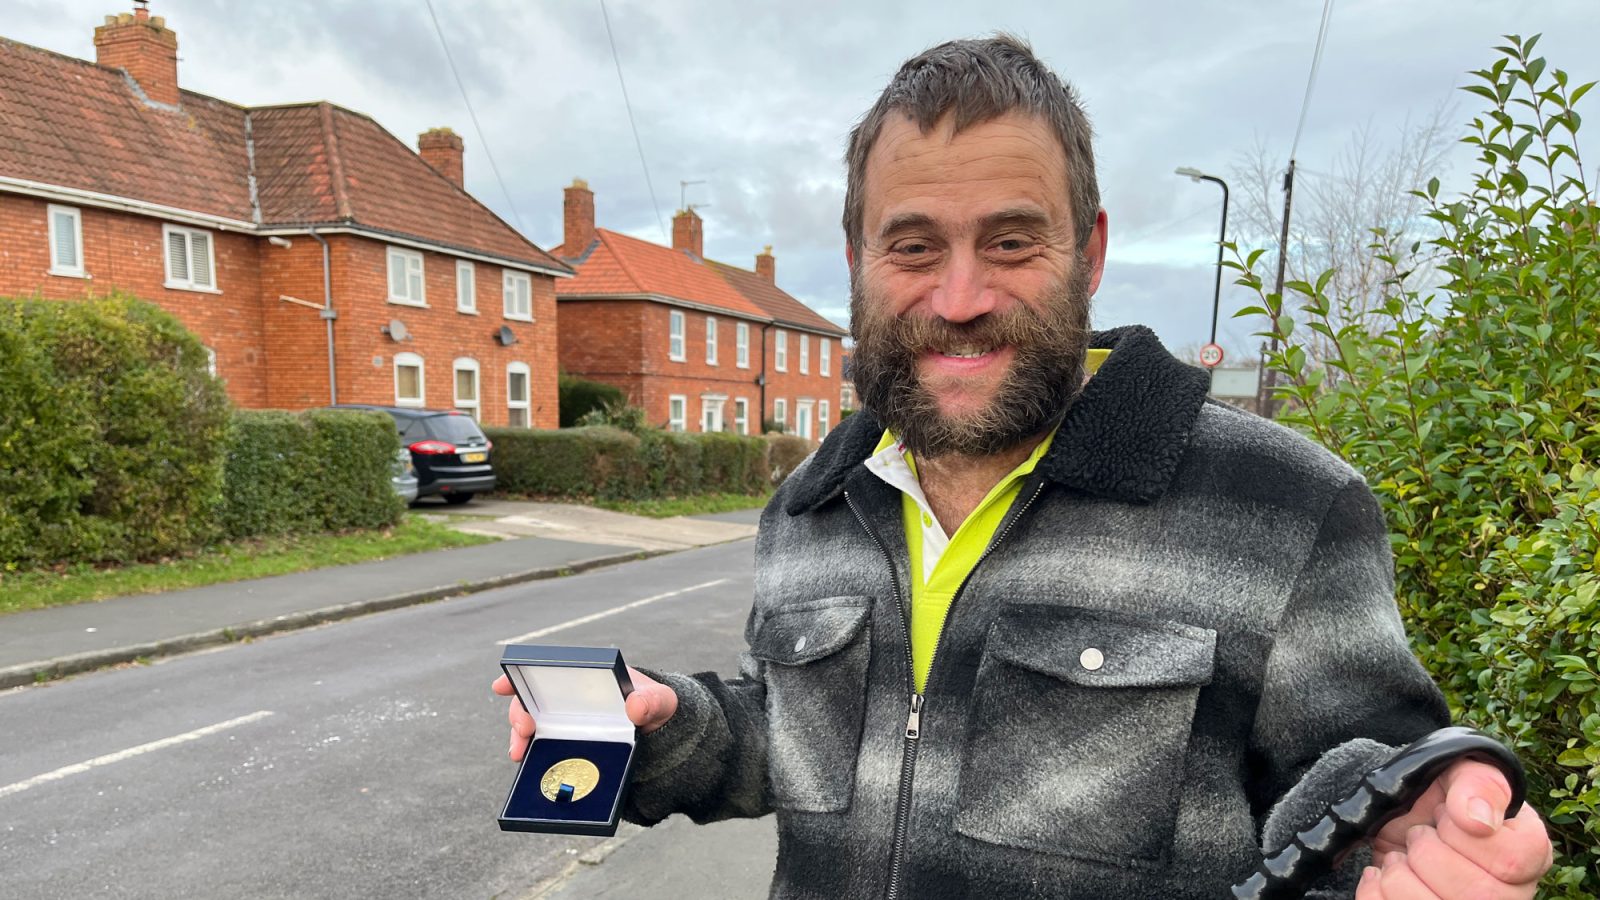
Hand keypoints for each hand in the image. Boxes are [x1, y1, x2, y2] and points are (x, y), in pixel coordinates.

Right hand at [490, 666, 678, 761]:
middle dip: (519, 713)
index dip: (522, 676)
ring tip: (518, 752)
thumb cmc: (656, 708)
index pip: (548, 672)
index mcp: (587, 679)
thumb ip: (652, 701)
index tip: (502, 685)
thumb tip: (635, 708)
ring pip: (532, 727)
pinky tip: (527, 765)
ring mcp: (564, 724)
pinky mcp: (567, 747)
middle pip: (533, 702)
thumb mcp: (660, 701)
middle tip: (523, 728)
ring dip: (519, 738)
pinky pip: (543, 750)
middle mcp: (568, 700)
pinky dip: (531, 756)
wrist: (659, 735)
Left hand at [1358, 759, 1551, 897]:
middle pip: (1477, 895)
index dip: (1464, 835)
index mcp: (1527, 853)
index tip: (1444, 815)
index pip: (1512, 860)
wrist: (1398, 814)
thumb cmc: (1440, 792)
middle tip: (1416, 834)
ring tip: (1398, 858)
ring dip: (1401, 877)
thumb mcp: (1461, 772)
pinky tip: (1379, 874)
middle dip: (1428, 855)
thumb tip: (1478, 821)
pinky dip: (1377, 892)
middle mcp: (1509, 892)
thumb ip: (1478, 785)